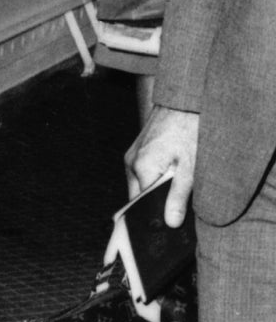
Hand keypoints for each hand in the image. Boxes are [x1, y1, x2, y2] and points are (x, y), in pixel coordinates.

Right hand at [125, 105, 198, 226]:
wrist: (184, 99)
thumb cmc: (189, 129)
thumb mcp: (190, 167)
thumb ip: (178, 196)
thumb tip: (170, 222)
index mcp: (141, 169)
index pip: (142, 206)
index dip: (156, 214)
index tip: (167, 222)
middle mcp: (130, 163)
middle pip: (139, 196)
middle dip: (155, 202)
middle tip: (176, 204)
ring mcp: (131, 154)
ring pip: (141, 183)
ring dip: (156, 188)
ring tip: (176, 182)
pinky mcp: (136, 148)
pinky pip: (142, 171)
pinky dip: (154, 175)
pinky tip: (172, 170)